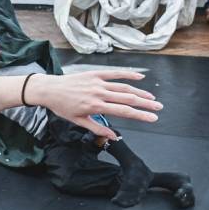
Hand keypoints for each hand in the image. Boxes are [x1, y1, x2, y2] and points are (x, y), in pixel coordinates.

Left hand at [31, 70, 159, 139]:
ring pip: (124, 87)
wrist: (50, 89)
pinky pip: (114, 73)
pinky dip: (128, 75)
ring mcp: (98, 82)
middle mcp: (99, 93)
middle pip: (128, 99)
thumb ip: (98, 128)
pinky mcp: (95, 74)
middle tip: (158, 108)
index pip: (124, 111)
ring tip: (151, 97)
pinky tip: (140, 77)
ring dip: (140, 92)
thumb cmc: (63, 107)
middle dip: (145, 104)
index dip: (140, 115)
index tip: (153, 118)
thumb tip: (113, 136)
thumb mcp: (79, 121)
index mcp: (96, 107)